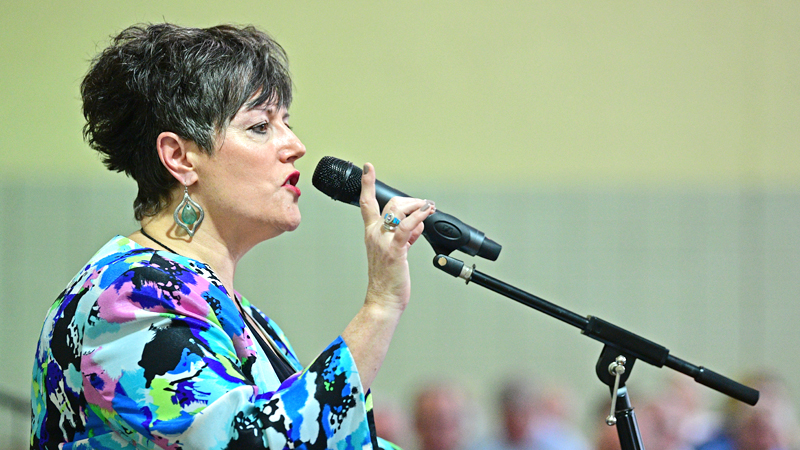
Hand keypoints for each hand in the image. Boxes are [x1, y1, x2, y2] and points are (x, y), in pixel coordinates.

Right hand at [359, 162, 434, 312]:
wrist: (382, 300)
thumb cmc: (388, 280)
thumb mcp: (395, 253)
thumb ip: (405, 236)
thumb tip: (417, 225)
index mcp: (372, 234)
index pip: (366, 203)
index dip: (367, 184)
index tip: (368, 168)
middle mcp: (375, 235)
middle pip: (390, 204)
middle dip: (410, 200)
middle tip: (424, 205)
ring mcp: (383, 242)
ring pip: (397, 211)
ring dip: (417, 207)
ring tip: (429, 209)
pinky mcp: (395, 251)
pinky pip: (406, 228)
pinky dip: (418, 218)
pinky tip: (427, 214)